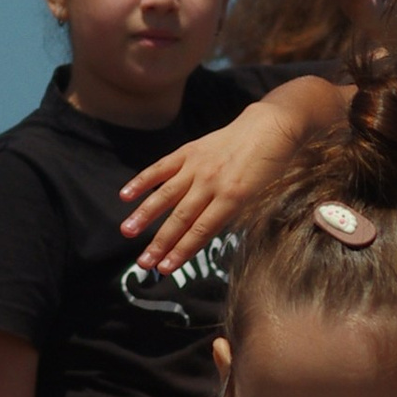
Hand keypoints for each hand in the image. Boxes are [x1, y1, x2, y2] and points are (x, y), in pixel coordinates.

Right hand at [121, 96, 318, 278]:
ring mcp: (198, 166)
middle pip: (181, 218)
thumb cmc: (271, 169)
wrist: (271, 127)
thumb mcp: (262, 198)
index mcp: (233, 197)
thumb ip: (235, 218)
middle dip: (160, 243)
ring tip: (127, 232)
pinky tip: (125, 195)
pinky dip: (143, 180)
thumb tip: (206, 239)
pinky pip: (162, 167)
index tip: (166, 269)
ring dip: (144, 215)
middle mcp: (212, 183)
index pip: (201, 231)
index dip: (182, 251)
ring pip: (166, 195)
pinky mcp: (189, 151)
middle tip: (143, 263)